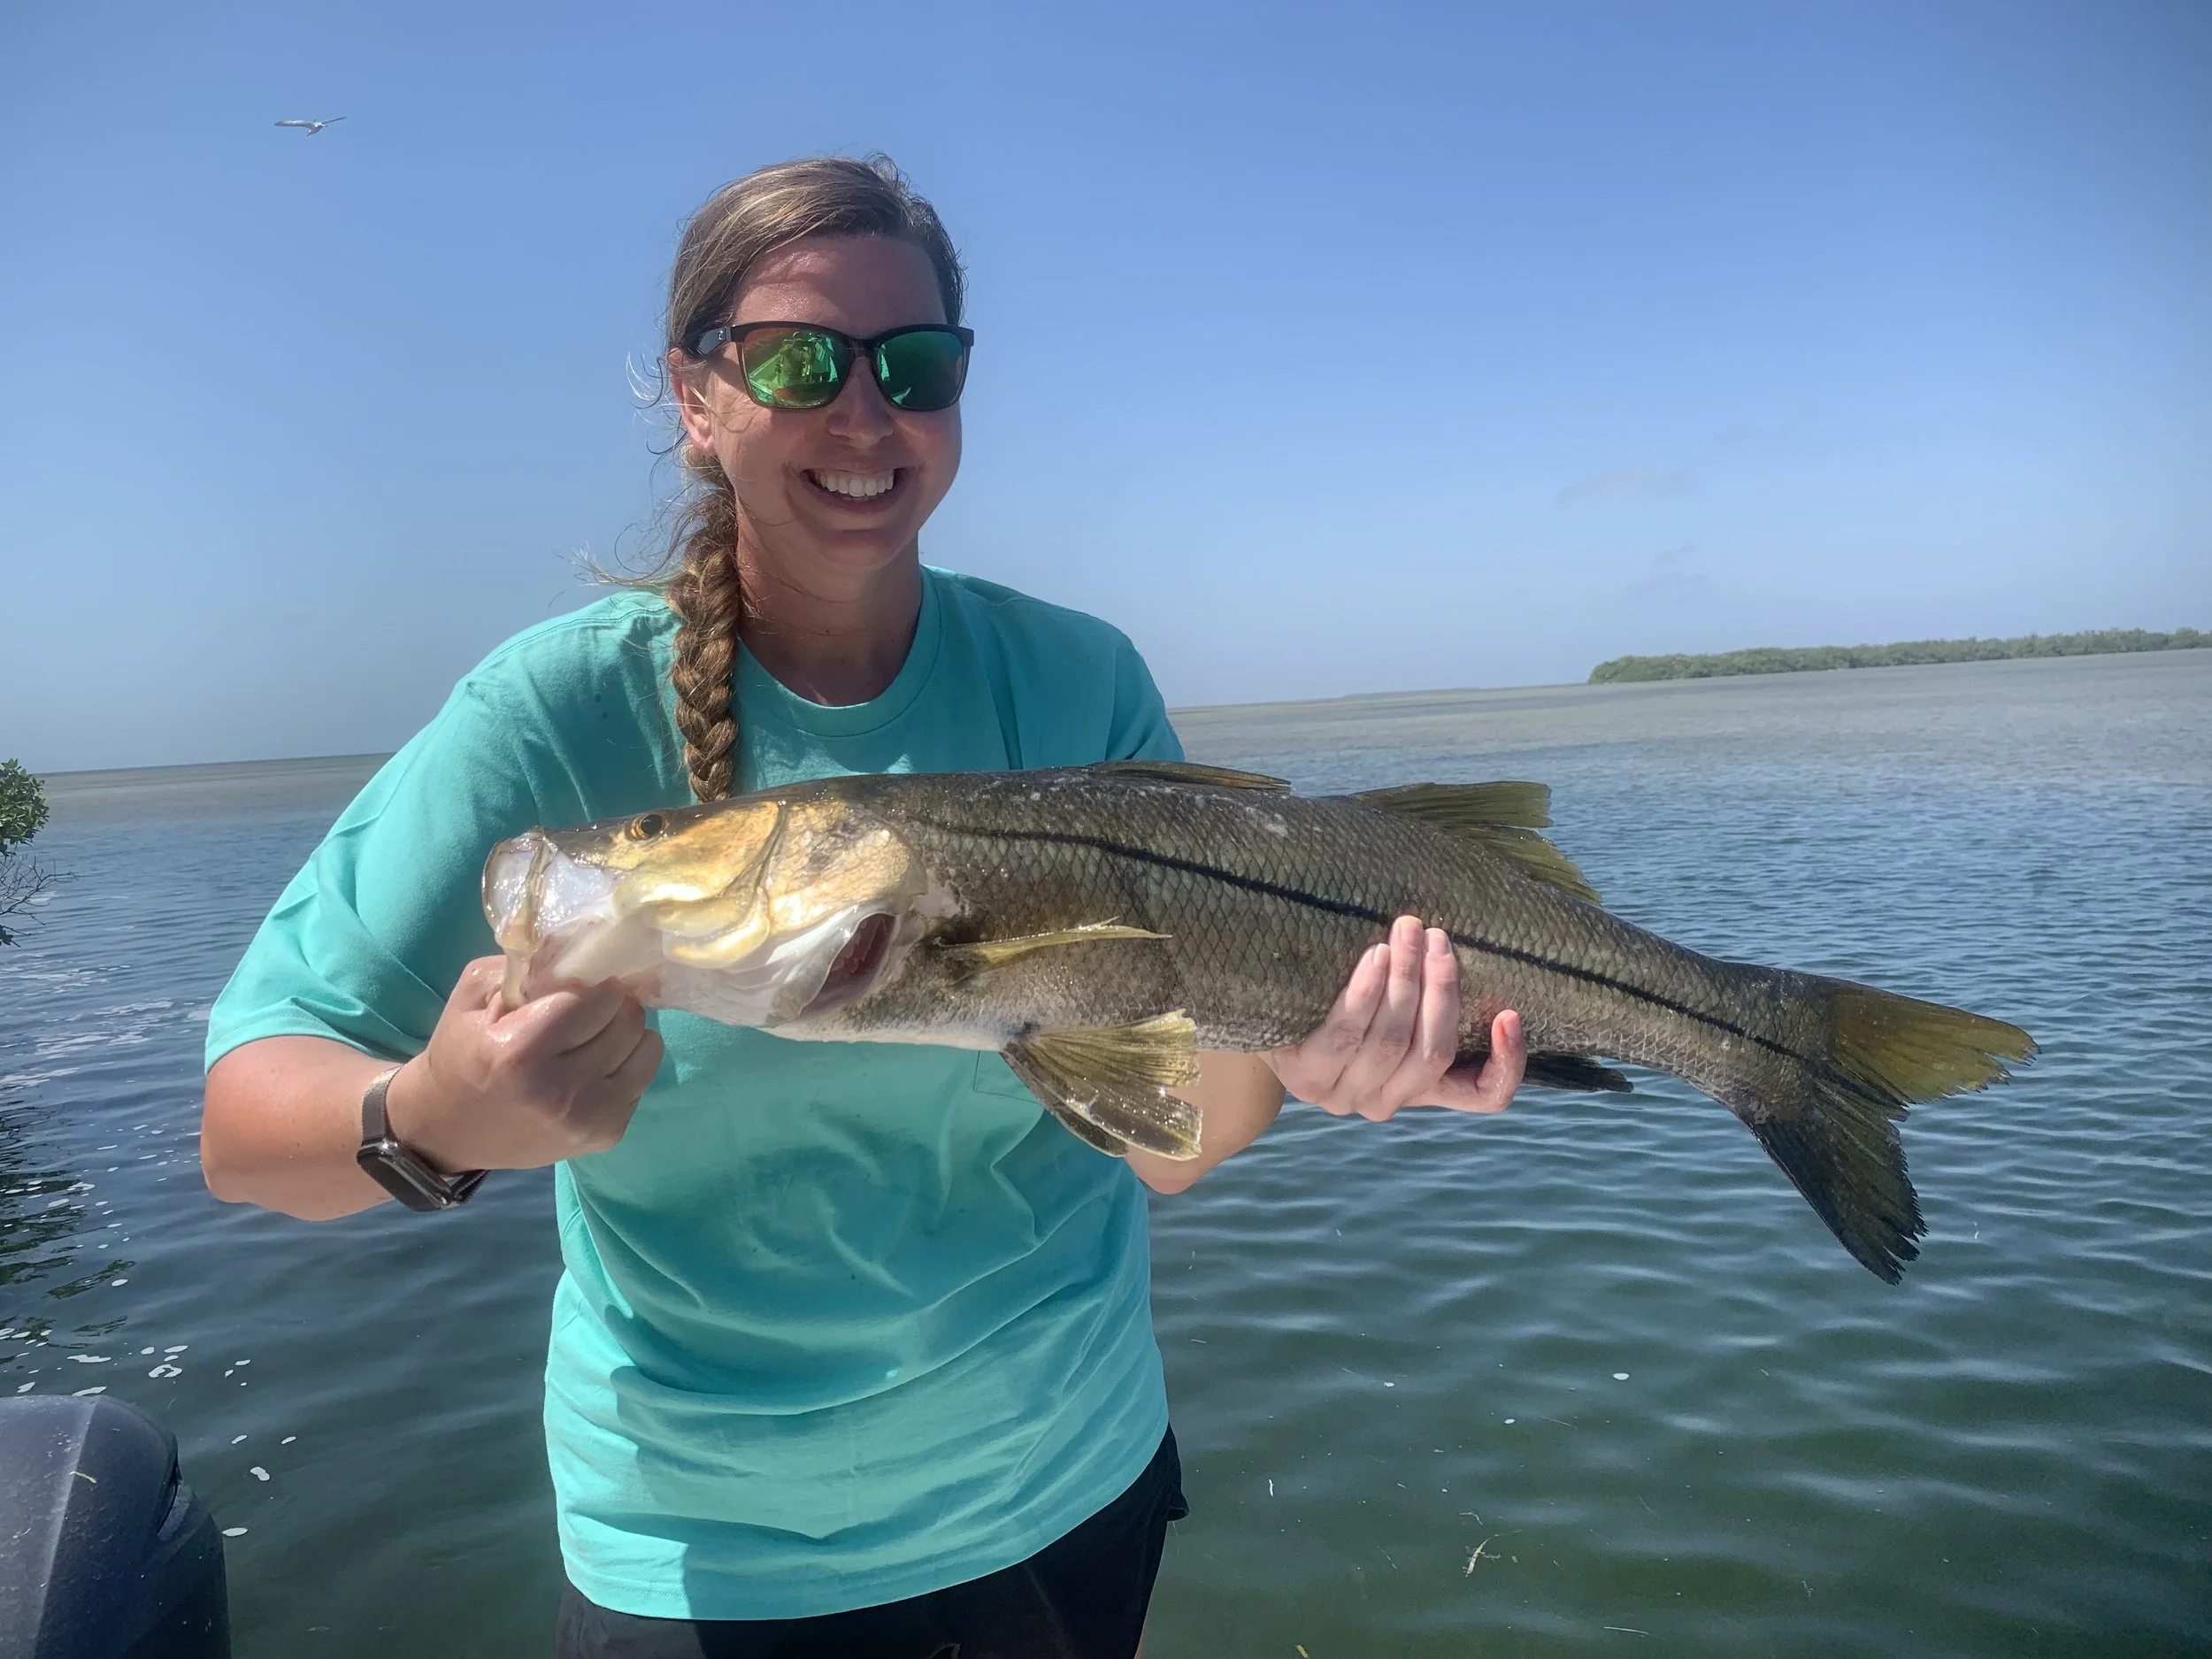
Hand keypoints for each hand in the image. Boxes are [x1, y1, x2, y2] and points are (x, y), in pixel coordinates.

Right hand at [383, 957, 663, 1171]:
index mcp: (520, 1051)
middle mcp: (559, 1091)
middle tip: (587, 1010)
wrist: (448, 1129)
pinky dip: (626, 1065)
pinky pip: (645, 1078)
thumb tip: (588, 940)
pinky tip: (592, 1069)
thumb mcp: (477, 995)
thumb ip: (529, 964)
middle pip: (629, 1019)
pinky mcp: (607, 1136)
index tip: (578, 985)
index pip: (597, 996)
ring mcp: (588, 1118)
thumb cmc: (462, 1052)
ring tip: (593, 1038)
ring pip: (649, 1047)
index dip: (591, 983)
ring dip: (627, 1035)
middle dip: (612, 1005)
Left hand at [1266, 915, 1525, 1120]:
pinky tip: (1376, 956)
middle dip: (1441, 989)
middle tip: (1439, 937)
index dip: (1507, 1063)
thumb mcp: (1394, 1007)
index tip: (1509, 1013)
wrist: (1268, 1019)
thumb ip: (1429, 999)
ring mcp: (1343, 1097)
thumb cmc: (1343, 1004)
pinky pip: (1344, 1034)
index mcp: (1421, 1092)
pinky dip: (1366, 992)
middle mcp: (1386, 1104)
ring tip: (1409, 931)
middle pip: (1432, 1052)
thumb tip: (1468, 949)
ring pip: (1391, 1041)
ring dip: (1406, 980)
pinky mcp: (1305, 1079)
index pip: (1485, 1097)